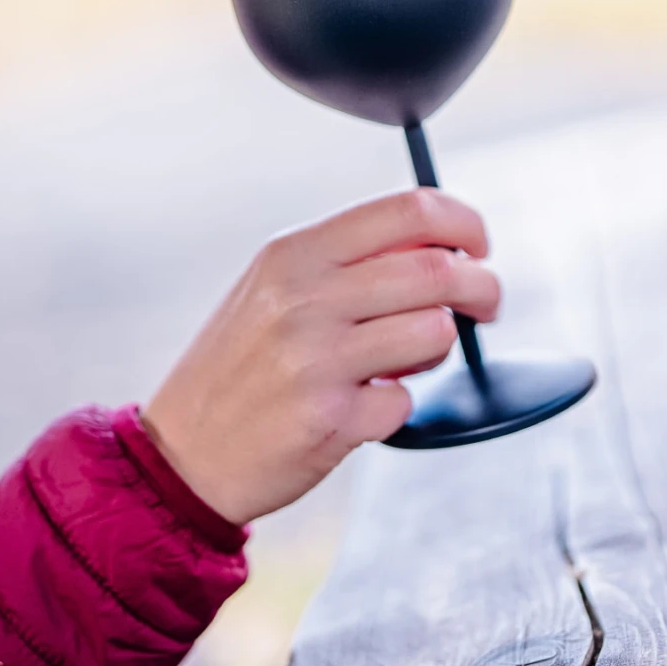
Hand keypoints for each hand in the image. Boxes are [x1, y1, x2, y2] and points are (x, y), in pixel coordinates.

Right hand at [140, 189, 500, 524]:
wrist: (180, 455)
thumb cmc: (238, 368)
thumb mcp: (273, 289)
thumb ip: (346, 262)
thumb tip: (440, 246)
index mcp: (295, 254)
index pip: (409, 210)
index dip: (464, 224)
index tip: (479, 246)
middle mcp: (304, 298)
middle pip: (437, 270)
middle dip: (481, 287)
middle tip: (486, 305)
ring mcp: (316, 359)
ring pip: (434, 332)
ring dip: (438, 348)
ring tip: (406, 361)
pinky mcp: (329, 419)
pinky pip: (405, 400)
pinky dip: (396, 405)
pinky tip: (361, 406)